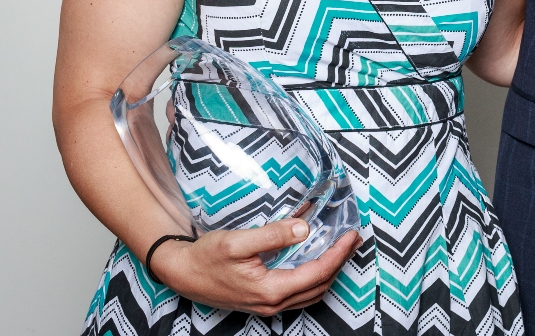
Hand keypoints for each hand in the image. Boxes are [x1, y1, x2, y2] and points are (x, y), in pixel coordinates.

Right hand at [151, 219, 360, 315]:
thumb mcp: (237, 241)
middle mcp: (272, 303)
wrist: (180, 273)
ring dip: (330, 271)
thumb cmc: (205, 257)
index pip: (318, 272)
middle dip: (340, 262)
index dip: (339, 253)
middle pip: (320, 284)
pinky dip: (314, 277)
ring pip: (311, 293)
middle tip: (354, 240)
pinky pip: (299, 294)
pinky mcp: (262, 301)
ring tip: (341, 249)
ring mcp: (267, 305)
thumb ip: (273, 235)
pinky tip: (316, 260)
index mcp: (270, 290)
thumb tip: (305, 228)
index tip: (352, 234)